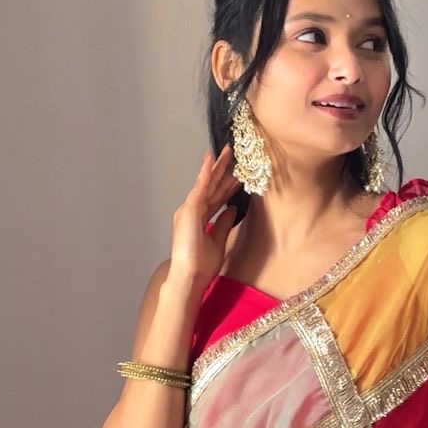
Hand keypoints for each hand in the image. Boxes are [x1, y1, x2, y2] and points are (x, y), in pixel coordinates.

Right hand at [169, 144, 240, 293]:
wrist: (190, 277)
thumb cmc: (201, 266)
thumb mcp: (219, 241)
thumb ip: (224, 223)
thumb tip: (233, 209)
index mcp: (201, 219)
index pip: (217, 198)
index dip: (228, 185)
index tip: (239, 174)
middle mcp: (194, 210)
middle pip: (212, 187)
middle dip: (223, 170)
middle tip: (233, 153)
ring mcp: (190, 209)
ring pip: (207, 184)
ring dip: (217, 167)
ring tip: (227, 151)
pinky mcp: (189, 210)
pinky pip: (199, 188)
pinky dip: (205, 173)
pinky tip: (211, 159)